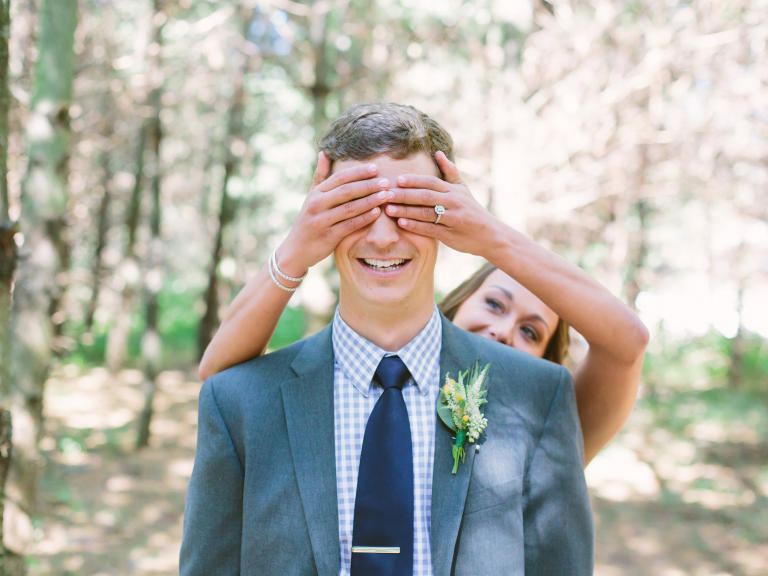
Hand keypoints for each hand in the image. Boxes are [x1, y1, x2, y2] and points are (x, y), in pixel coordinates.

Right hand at [276, 152, 393, 276]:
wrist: (296, 249)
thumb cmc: (309, 220)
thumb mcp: (311, 196)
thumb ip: (320, 176)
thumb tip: (324, 152)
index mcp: (316, 193)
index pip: (340, 178)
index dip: (358, 172)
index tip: (376, 168)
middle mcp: (317, 204)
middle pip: (347, 191)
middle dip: (368, 185)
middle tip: (386, 182)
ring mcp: (322, 220)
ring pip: (350, 208)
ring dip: (370, 201)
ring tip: (386, 195)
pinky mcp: (328, 236)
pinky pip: (349, 225)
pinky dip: (364, 218)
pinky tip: (377, 213)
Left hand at [385, 151, 502, 257]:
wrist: (490, 234)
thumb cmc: (472, 210)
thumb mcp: (463, 189)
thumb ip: (450, 171)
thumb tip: (438, 152)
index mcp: (453, 190)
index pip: (431, 182)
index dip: (414, 181)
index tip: (397, 180)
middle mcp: (453, 202)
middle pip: (425, 196)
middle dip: (404, 194)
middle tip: (386, 194)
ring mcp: (452, 218)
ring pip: (425, 212)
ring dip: (405, 210)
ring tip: (388, 209)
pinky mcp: (450, 235)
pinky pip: (430, 228)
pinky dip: (415, 225)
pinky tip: (401, 223)